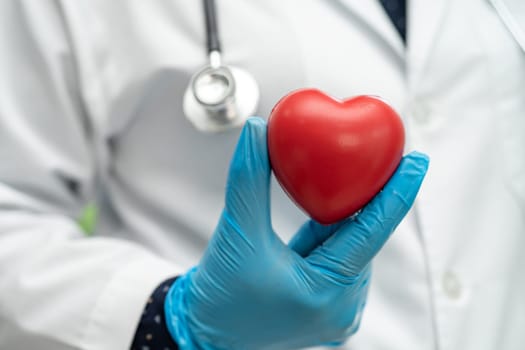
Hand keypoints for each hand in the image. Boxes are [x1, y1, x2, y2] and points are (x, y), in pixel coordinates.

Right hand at [165, 118, 428, 349]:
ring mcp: (335, 310)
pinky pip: (336, 259)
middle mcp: (341, 306)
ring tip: (349, 180)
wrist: (205, 333)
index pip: (372, 231)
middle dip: (367, 198)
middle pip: (363, 240)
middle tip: (377, 157)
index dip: (397, 191)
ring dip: (346, 216)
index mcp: (328, 293)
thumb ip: (248, 178)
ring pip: (349, 248)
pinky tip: (327, 209)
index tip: (416, 159)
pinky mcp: (324, 305)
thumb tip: (256, 131)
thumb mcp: (236, 232)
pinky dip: (331, 233)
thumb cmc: (219, 295)